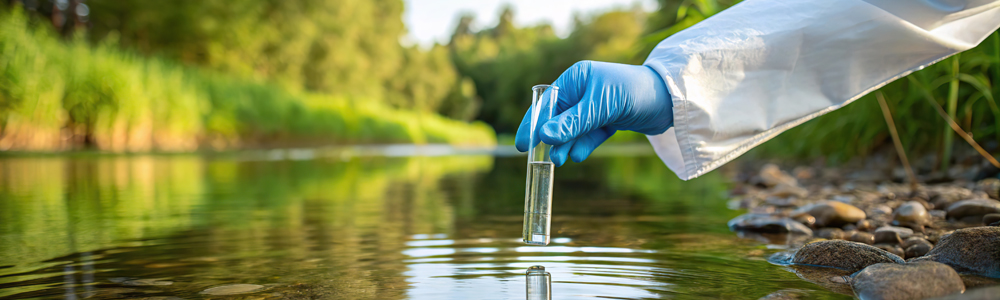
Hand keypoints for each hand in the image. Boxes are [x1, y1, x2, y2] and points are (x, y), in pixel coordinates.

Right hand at [515, 61, 672, 165]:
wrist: (671, 100)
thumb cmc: (634, 93)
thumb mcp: (600, 107)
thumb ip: (572, 123)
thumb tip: (543, 136)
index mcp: (577, 78)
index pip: (547, 103)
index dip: (533, 123)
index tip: (524, 144)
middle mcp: (583, 90)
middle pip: (557, 118)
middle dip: (550, 138)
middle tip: (542, 159)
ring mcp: (595, 106)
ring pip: (572, 129)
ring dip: (565, 144)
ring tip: (561, 160)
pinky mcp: (608, 120)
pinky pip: (588, 135)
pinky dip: (583, 145)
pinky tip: (577, 155)